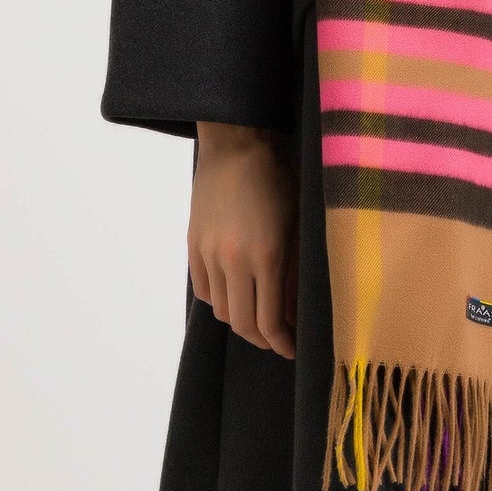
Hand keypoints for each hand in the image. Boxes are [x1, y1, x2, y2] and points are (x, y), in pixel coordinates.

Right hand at [188, 123, 298, 358]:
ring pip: (220, 308)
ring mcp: (209, 253)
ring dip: (239, 320)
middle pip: (241, 323)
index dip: (281, 341)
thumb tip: (294, 307)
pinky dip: (218, 299)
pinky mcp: (193, 245)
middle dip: (261, 339)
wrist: (236, 142)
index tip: (293, 348)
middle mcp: (234, 260)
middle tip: (277, 340)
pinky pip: (203, 289)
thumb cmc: (279, 176)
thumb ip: (295, 267)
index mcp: (267, 255)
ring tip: (257, 317)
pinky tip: (234, 295)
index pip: (269, 319)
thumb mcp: (298, 221)